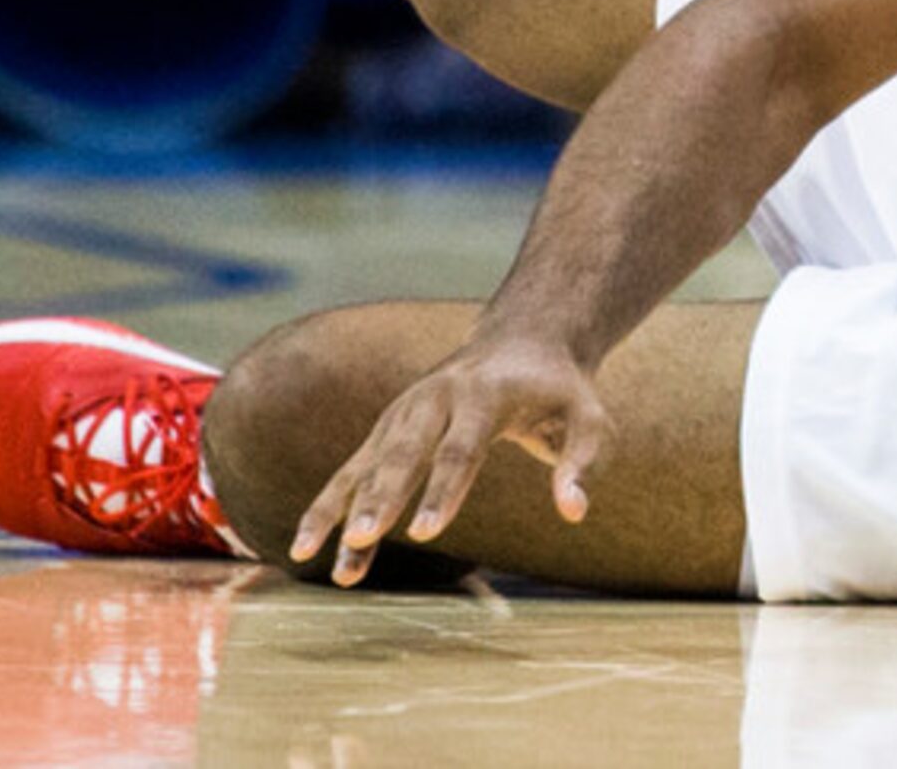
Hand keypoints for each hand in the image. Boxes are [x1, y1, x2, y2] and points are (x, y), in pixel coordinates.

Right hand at [291, 333, 611, 586]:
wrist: (522, 339)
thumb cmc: (560, 390)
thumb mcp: (590, 419)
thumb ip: (583, 463)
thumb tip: (572, 513)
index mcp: (485, 395)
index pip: (462, 449)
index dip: (444, 490)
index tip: (428, 533)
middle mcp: (435, 399)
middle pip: (403, 453)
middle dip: (381, 498)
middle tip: (363, 539)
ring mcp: (404, 411)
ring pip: (366, 463)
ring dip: (340, 509)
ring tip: (311, 557)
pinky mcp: (387, 427)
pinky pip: (353, 470)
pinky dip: (329, 506)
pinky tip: (306, 548)